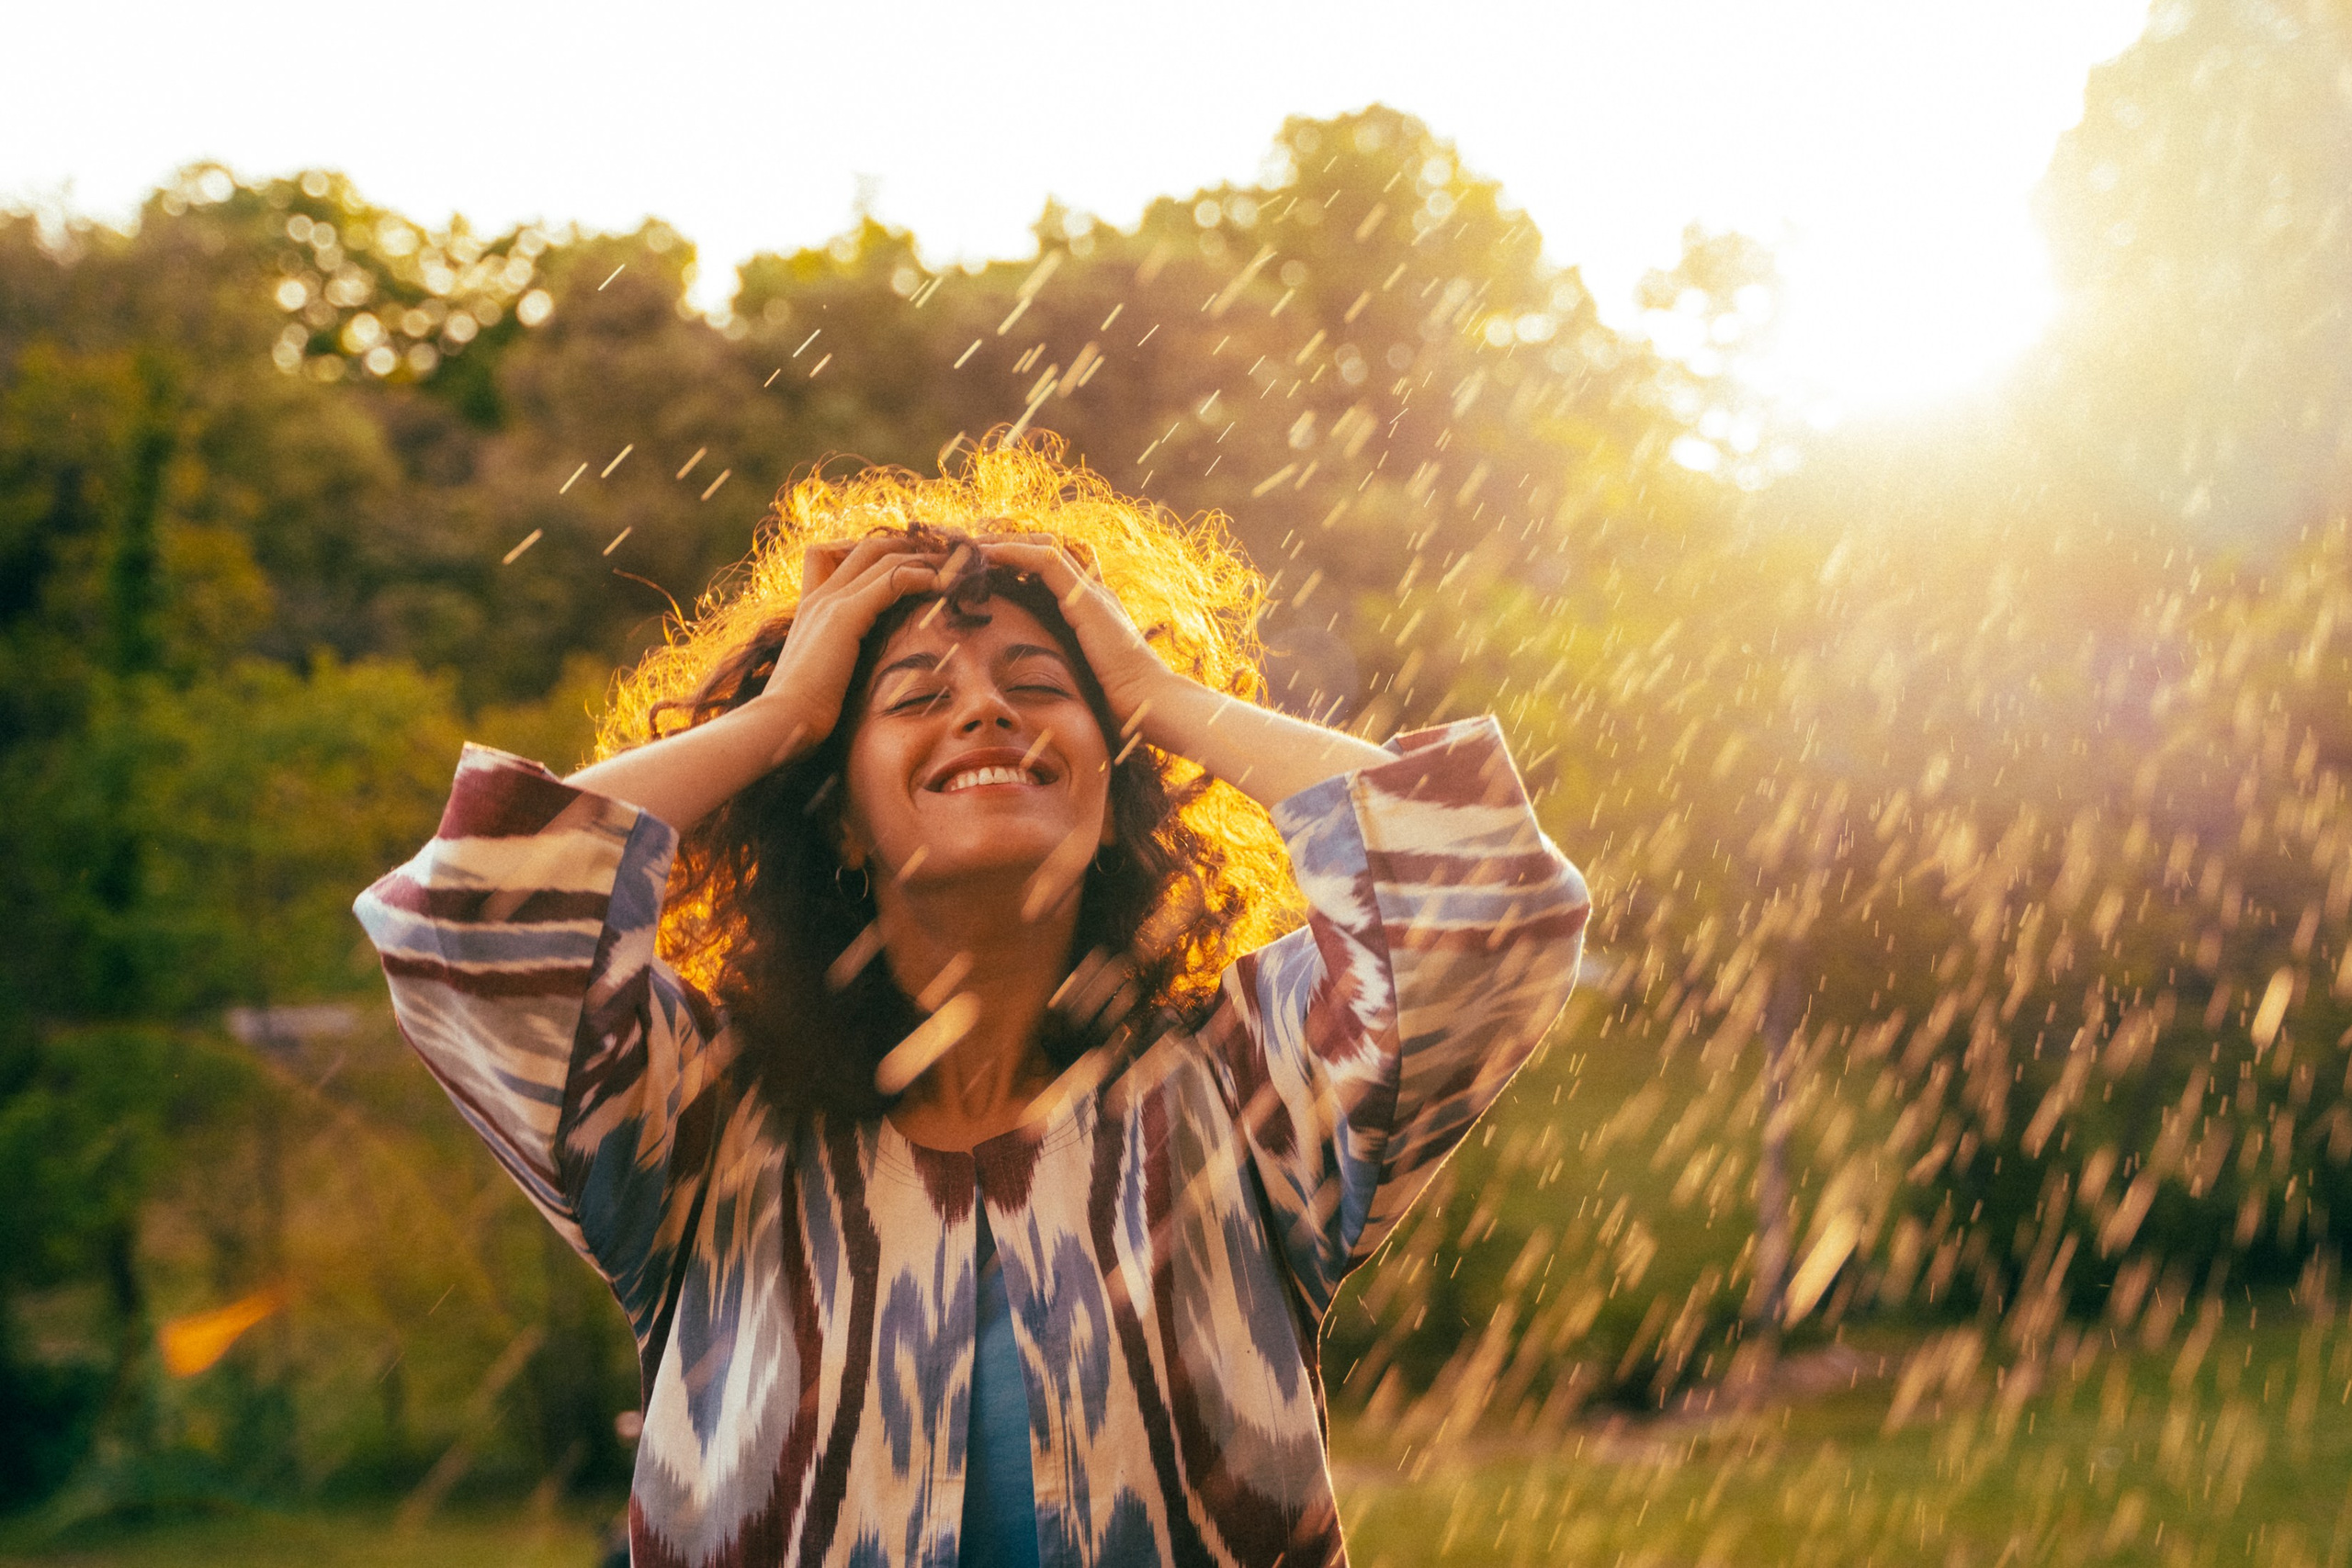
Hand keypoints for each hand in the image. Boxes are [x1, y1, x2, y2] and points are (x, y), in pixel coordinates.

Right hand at [756, 535, 943, 748]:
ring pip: (884, 558)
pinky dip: (922, 577)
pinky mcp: (844, 616)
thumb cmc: (804, 712)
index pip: (836, 555)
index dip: (875, 555)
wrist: (782, 722)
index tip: (910, 568)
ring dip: (925, 559)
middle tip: (944, 561)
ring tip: (956, 567)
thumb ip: (844, 661)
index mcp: (811, 608)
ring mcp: (830, 602)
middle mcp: (819, 597)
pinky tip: (945, 585)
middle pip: (868, 547)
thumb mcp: (826, 676)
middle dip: (910, 548)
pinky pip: (892, 581)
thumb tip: (870, 671)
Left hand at [973, 534, 1171, 731]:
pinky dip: (1014, 552)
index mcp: (1095, 610)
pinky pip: (1045, 561)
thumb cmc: (1123, 704)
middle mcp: (1095, 593)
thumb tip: (1040, 699)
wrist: (1151, 704)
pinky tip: (988, 555)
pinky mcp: (1085, 599)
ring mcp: (1092, 592)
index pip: (1055, 569)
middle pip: (1049, 549)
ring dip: (1005, 542)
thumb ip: (1067, 675)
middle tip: (973, 550)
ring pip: (1045, 546)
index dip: (1021, 561)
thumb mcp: (1086, 682)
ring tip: (972, 547)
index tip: (988, 568)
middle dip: (1009, 544)